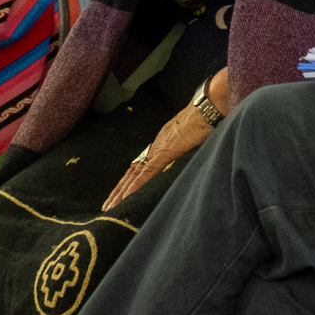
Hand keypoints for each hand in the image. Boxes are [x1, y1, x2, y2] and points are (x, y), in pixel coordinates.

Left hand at [103, 70, 229, 209]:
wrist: (207, 108)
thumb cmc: (205, 122)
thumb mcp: (195, 143)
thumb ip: (188, 154)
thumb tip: (188, 166)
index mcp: (161, 146)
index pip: (141, 167)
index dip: (129, 181)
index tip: (120, 195)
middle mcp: (155, 148)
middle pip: (132, 172)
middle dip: (119, 191)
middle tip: (107, 207)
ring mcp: (158, 150)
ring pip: (134, 175)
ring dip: (121, 192)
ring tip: (110, 207)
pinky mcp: (164, 153)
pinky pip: (147, 173)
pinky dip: (135, 186)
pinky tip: (126, 198)